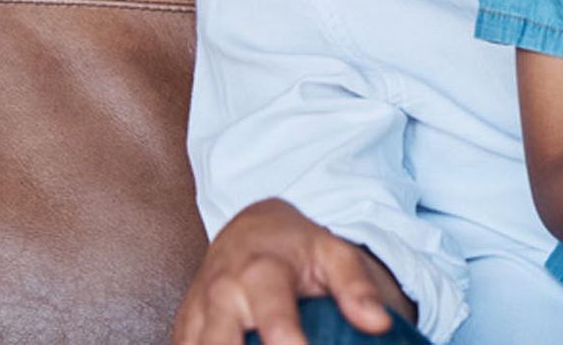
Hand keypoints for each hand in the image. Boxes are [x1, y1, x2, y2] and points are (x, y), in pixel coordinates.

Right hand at [172, 198, 409, 344]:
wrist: (247, 229)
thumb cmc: (297, 246)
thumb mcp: (334, 254)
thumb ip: (357, 287)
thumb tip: (380, 324)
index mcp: (260, 272)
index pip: (274, 320)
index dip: (289, 343)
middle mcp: (220, 293)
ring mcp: (196, 313)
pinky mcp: (182, 329)